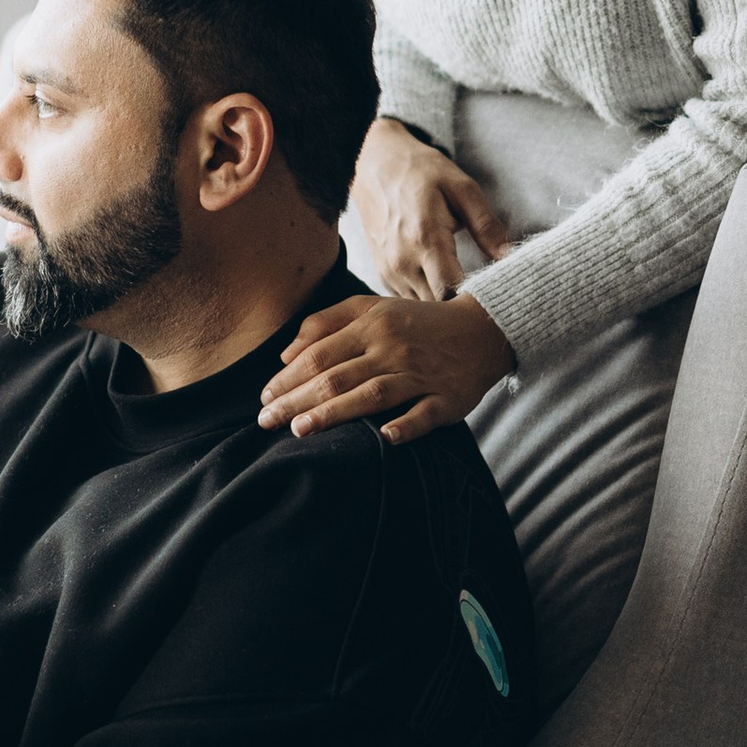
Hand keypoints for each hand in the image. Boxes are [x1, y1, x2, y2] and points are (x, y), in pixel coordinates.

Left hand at [258, 288, 514, 445]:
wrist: (482, 330)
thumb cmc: (417, 323)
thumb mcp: (372, 309)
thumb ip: (326, 323)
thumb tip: (286, 355)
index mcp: (372, 326)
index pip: (319, 354)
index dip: (288, 378)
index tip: (264, 398)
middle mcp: (393, 349)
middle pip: (337, 377)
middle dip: (297, 400)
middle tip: (266, 422)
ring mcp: (422, 374)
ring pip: (372, 395)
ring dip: (335, 413)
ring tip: (301, 430)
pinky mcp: (448, 398)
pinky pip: (425, 414)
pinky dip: (406, 425)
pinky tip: (384, 437)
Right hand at [352, 116, 512, 300]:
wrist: (373, 165)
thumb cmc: (421, 172)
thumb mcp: (461, 188)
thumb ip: (486, 225)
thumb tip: (509, 257)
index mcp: (425, 239)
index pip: (450, 292)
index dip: (473, 300)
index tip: (492, 296)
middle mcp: (403, 262)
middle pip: (437, 307)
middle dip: (461, 308)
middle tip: (486, 299)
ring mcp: (389, 271)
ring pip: (422, 309)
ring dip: (444, 307)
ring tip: (466, 293)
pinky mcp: (384, 274)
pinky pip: (410, 301)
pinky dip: (428, 299)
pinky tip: (443, 285)